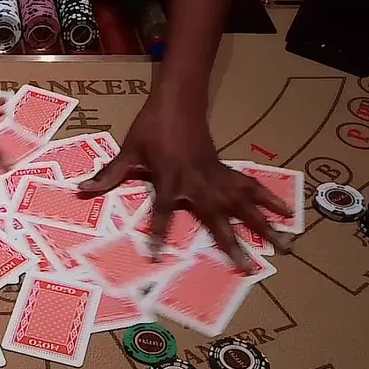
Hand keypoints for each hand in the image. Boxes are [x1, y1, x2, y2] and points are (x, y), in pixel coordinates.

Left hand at [78, 102, 291, 269]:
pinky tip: (286, 210)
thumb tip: (82, 188)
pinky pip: (250, 186)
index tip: (156, 256)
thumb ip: (110, 174)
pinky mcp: (225, 170)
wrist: (179, 100)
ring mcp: (216, 177)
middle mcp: (198, 182)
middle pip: (219, 218)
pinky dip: (268, 198)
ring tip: (286, 246)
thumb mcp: (129, 150)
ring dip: (264, 225)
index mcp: (171, 179)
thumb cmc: (152, 126)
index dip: (157, 233)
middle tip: (249, 267)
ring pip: (244, 205)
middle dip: (233, 243)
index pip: (161, 212)